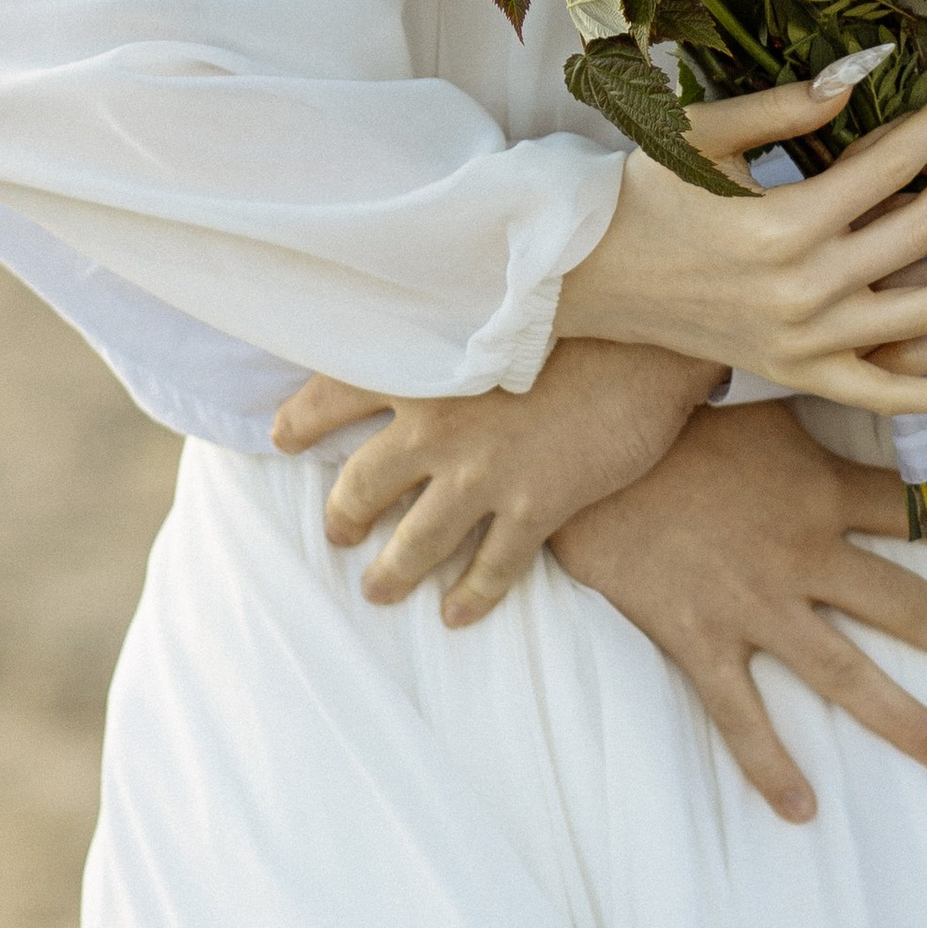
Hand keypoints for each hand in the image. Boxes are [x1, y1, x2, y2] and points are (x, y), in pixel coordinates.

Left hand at [272, 340, 715, 623]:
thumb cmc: (573, 313)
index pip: (330, 396)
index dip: (299, 421)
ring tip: (378, 589)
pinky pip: (489, 569)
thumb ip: (445, 336)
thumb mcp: (490, 313)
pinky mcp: (532, 505)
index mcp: (418, 367)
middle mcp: (435, 424)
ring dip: (390, 573)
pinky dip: (469, 597)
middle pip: (360, 486)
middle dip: (342, 517)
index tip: (281, 436)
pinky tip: (456, 614)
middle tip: (335, 533)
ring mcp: (482, 472)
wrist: (645, 340)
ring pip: (413, 542)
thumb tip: (421, 344)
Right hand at [552, 399, 926, 823]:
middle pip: (902, 603)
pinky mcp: (701, 639)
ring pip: (845, 672)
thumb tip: (858, 368)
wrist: (583, 458)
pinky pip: (742, 716)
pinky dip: (771, 766)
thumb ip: (815, 402)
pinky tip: (803, 809)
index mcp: (818, 491)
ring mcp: (754, 604)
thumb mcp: (756, 401)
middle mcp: (801, 554)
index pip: (914, 509)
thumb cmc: (668, 422)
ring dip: (904, 718)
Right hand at [555, 80, 926, 412]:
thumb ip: (787, 107)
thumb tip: (863, 72)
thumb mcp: (704, 134)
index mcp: (783, 225)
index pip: (888, 166)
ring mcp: (804, 344)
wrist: (584, 276)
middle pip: (921, 231)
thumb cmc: (640, 191)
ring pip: (924, 314)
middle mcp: (803, 292)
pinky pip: (885, 396)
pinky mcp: (797, 375)